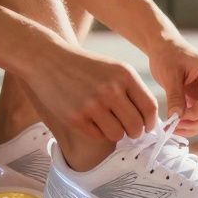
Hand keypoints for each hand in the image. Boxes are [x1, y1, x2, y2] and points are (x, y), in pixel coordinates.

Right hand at [24, 43, 157, 142]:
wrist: (47, 60)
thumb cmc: (84, 67)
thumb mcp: (113, 68)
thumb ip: (131, 90)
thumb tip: (148, 120)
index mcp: (124, 75)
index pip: (149, 108)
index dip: (150, 122)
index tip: (146, 127)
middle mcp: (111, 90)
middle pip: (136, 126)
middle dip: (134, 133)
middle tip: (128, 131)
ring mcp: (92, 105)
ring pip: (118, 135)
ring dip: (115, 133)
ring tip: (107, 123)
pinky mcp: (76, 118)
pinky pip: (98, 136)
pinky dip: (97, 132)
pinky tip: (90, 120)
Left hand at [147, 36, 197, 137]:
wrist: (165, 47)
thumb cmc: (167, 56)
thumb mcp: (168, 75)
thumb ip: (174, 97)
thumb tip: (176, 118)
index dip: (194, 115)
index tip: (174, 118)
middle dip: (195, 125)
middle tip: (173, 127)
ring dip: (193, 127)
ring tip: (172, 127)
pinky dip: (192, 123)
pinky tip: (176, 122)